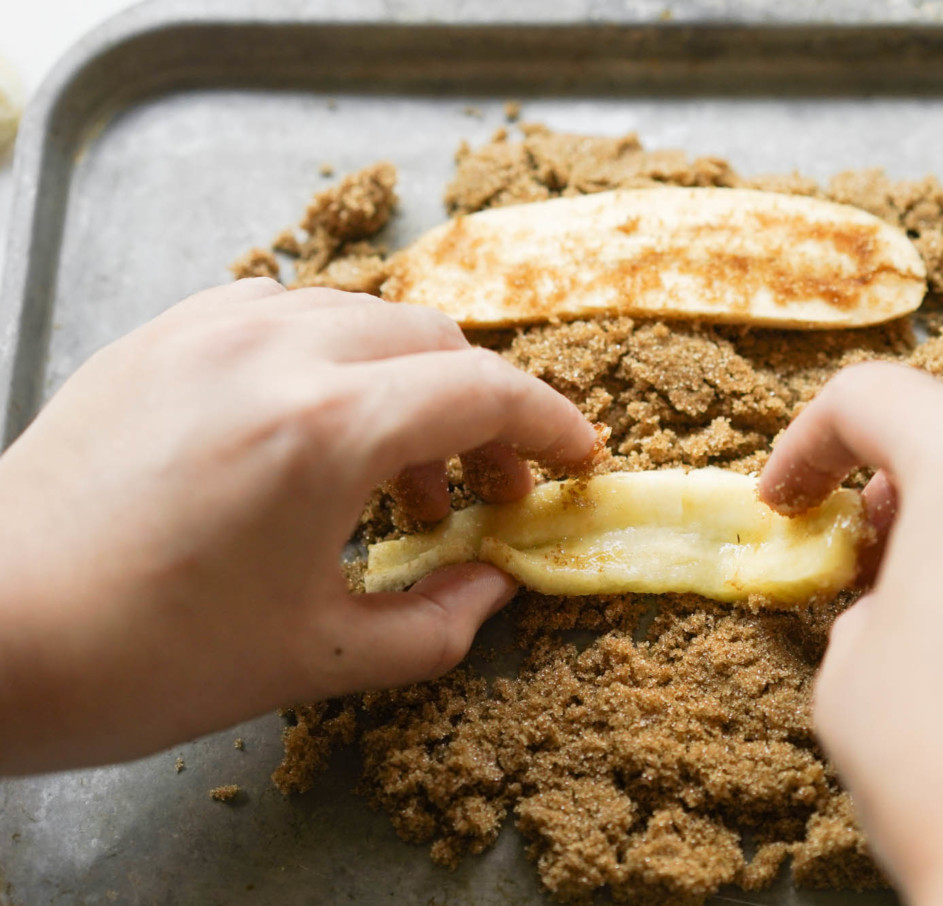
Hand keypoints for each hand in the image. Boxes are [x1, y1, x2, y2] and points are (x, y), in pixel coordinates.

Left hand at [0, 279, 596, 772]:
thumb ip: (436, 624)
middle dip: (484, 413)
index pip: (485, 391)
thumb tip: (496, 586)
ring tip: (398, 478)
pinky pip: (285, 315)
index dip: (551, 425)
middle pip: (434, 343)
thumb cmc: (140, 655)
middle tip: (487, 493)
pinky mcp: (162, 334)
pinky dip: (334, 361)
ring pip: (362, 319)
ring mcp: (210, 329)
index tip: (579, 460)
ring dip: (409, 386)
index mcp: (325, 426)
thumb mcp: (314, 656)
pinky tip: (316, 432)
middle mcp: (276, 350)